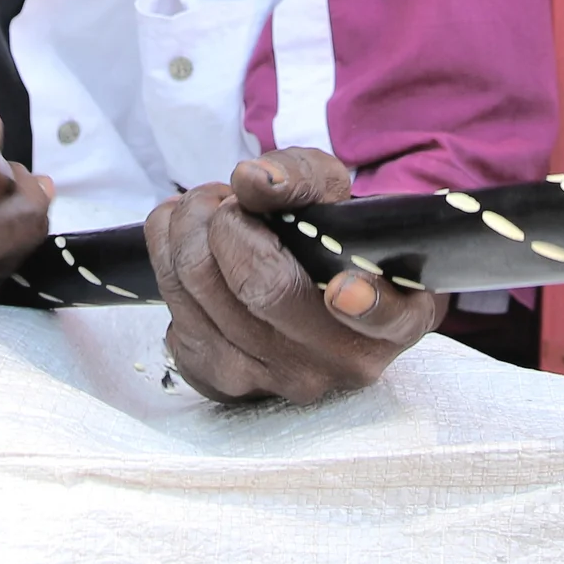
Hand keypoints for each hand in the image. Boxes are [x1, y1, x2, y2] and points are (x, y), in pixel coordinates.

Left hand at [145, 148, 445, 404]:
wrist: (303, 284)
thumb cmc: (329, 236)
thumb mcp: (336, 193)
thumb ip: (302, 177)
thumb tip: (252, 182)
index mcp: (396, 319)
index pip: (384, 319)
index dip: (364, 305)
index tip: (344, 289)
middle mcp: (341, 364)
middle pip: (262, 287)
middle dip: (224, 219)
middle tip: (226, 196)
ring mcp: (280, 384)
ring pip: (201, 295)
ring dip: (185, 230)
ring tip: (206, 210)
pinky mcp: (222, 387)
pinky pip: (173, 320)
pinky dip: (167, 263)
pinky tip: (192, 248)